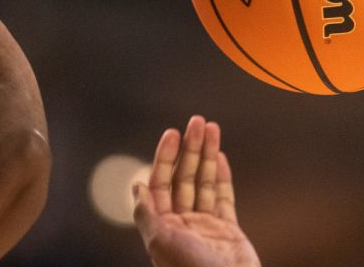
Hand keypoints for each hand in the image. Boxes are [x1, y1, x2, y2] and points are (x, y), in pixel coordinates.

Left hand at [133, 116, 260, 266]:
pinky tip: (220, 157)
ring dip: (206, 154)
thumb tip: (135, 185)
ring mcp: (205, 226)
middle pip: (184, 177)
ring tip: (211, 129)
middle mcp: (182, 223)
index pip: (161, 183)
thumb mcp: (162, 241)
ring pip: (204, 182)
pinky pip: (223, 197)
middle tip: (196, 122)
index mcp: (163, 226)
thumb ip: (147, 213)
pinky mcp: (227, 230)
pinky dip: (222, 176)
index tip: (172, 133)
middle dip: (189, 149)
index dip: (165, 157)